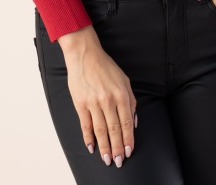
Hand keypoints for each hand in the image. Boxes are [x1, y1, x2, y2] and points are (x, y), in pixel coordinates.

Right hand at [58, 26, 136, 167]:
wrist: (85, 55)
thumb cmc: (106, 67)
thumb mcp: (124, 80)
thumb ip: (131, 100)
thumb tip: (134, 121)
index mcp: (121, 94)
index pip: (127, 123)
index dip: (128, 139)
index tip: (129, 151)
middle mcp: (108, 100)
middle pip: (114, 130)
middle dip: (117, 148)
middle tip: (119, 161)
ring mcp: (93, 103)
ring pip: (101, 130)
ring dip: (104, 147)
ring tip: (107, 159)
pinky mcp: (81, 104)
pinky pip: (85, 125)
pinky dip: (88, 137)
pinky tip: (92, 147)